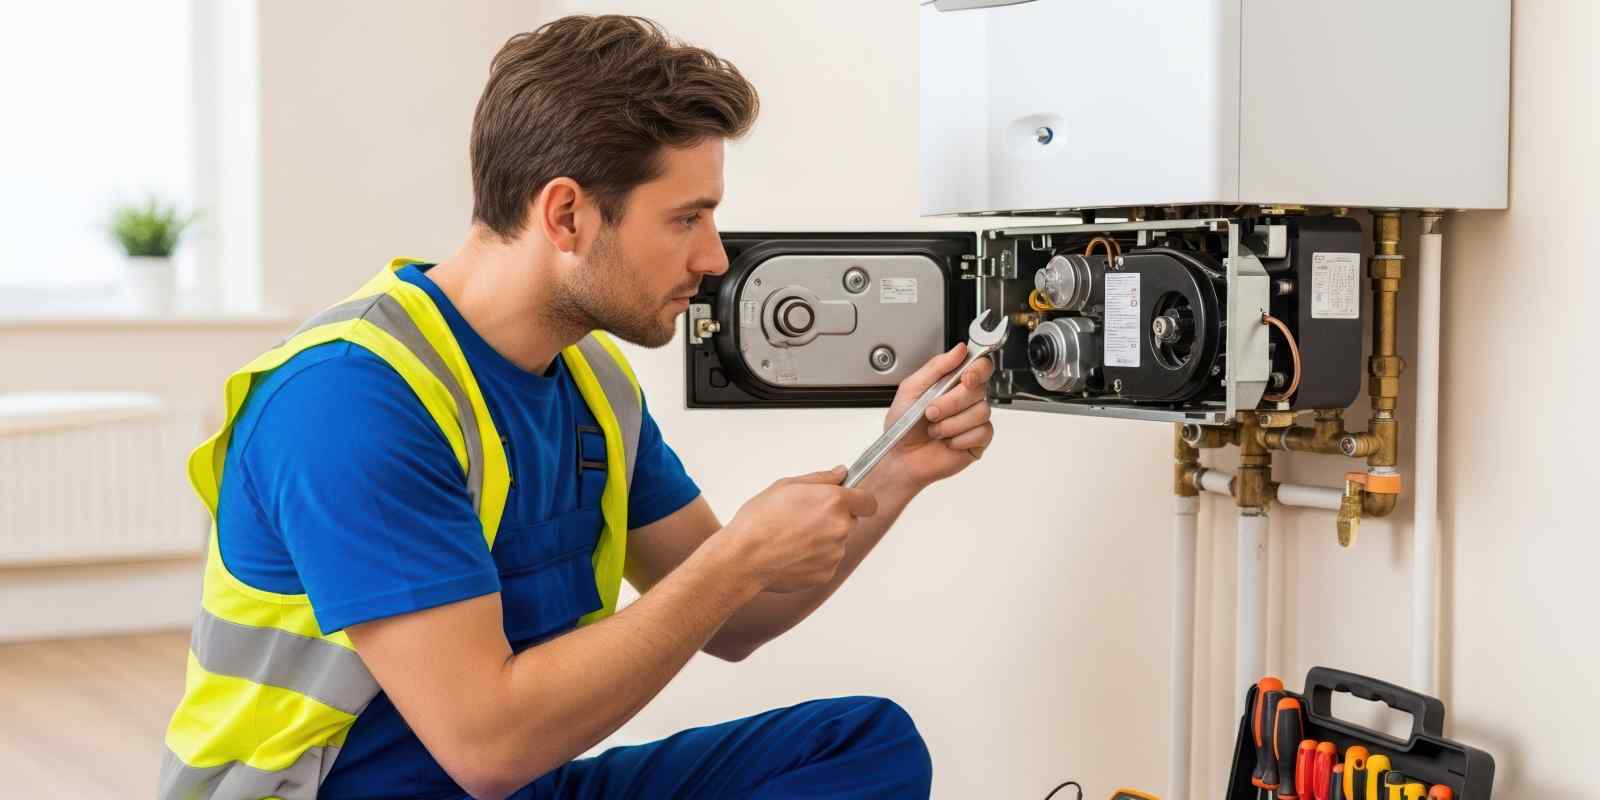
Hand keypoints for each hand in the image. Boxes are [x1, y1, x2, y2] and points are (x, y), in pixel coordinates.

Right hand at [719, 467, 877, 592]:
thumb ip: (821, 478)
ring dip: (823, 540)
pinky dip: (814, 559)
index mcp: (834, 502)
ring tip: (792, 538)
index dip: (859, 500)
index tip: (851, 502)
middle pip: (850, 521)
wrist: (743, 558)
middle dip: (833, 519)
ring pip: (837, 543)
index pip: (868, 502)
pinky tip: (792, 554)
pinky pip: (827, 562)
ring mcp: (835, 553)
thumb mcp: (786, 486)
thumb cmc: (759, 521)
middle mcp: (840, 528)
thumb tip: (840, 473)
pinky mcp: (826, 574)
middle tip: (804, 519)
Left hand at [878, 343, 995, 489]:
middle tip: (930, 412)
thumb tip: (959, 350)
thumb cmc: (904, 426)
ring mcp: (974, 420)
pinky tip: (947, 442)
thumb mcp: (911, 389)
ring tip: (935, 430)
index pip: (979, 367)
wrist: (900, 458)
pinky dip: (960, 438)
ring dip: (951, 423)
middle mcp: (966, 400)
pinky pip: (982, 433)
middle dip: (951, 402)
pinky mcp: (978, 441)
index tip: (966, 378)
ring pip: (981, 411)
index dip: (977, 369)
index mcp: (953, 383)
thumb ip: (935, 367)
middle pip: (979, 389)